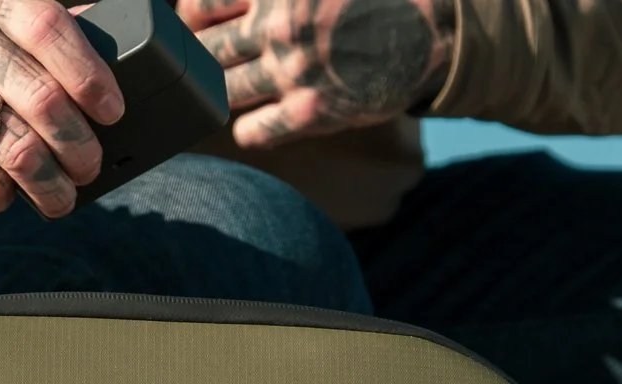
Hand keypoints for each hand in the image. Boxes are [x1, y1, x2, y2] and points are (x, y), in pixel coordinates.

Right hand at [0, 0, 125, 216]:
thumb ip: (46, 44)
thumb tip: (125, 68)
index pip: (48, 25)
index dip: (89, 73)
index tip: (112, 112)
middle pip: (41, 97)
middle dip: (78, 145)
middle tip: (90, 167)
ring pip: (16, 146)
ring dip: (50, 184)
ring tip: (62, 199)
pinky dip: (3, 195)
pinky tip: (7, 195)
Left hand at [181, 0, 453, 147]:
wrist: (429, 33)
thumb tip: (211, 5)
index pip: (199, 5)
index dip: (192, 19)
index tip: (199, 27)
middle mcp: (278, 28)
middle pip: (204, 52)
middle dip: (199, 59)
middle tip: (210, 63)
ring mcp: (292, 72)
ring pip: (222, 92)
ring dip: (222, 93)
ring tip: (236, 87)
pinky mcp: (312, 112)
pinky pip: (251, 131)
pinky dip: (247, 128)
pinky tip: (259, 117)